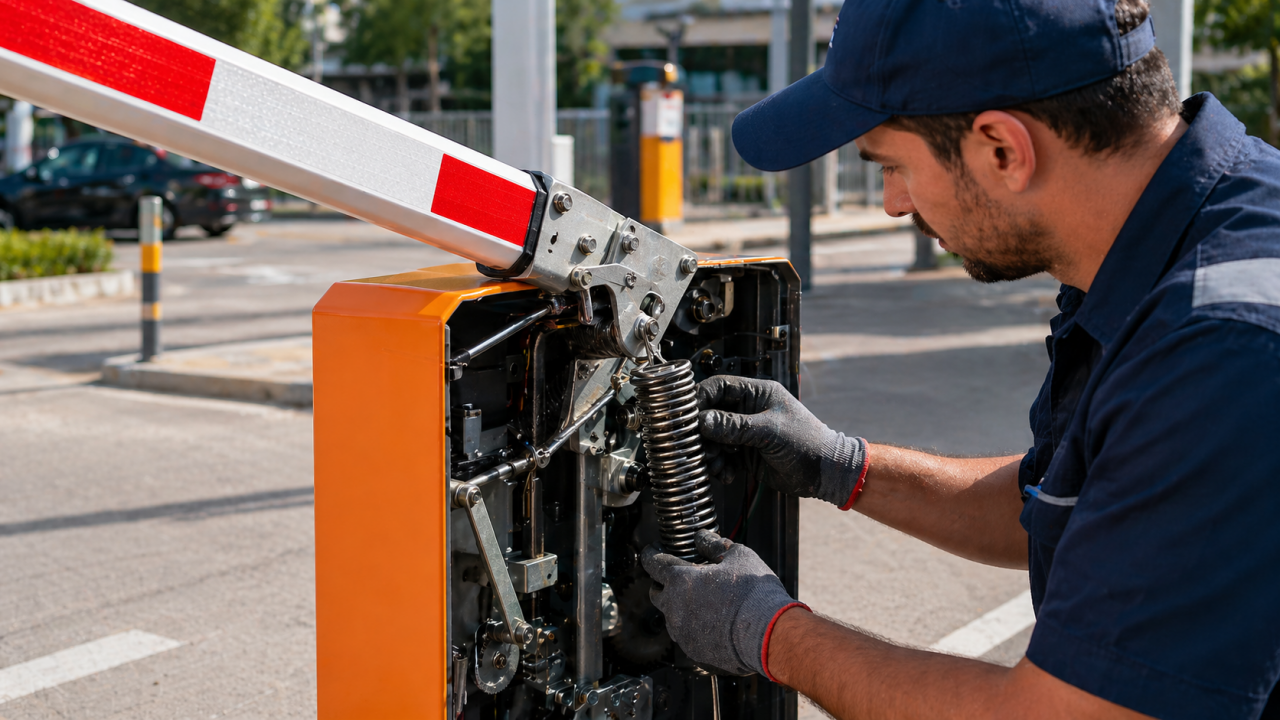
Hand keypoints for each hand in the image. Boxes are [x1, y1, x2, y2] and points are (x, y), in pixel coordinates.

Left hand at [641, 530, 807, 677]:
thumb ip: (713, 545)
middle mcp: (675, 609)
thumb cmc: (754, 593)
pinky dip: (694, 627)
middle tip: (682, 577)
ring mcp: (683, 633)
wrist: (769, 633)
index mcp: (681, 581)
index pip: (653, 563)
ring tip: (703, 601)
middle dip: (664, 584)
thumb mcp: (737, 556)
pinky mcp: (695, 651)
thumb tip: (702, 538)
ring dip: (680, 607)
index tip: (653, 550)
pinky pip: (687, 635)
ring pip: (671, 617)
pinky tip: (713, 621)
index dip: (651, 554)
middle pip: (657, 593)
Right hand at [696, 376, 868, 507]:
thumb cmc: (808, 443)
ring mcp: (745, 433)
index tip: (687, 416)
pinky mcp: (745, 454)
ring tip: (716, 465)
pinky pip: (721, 457)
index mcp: (757, 394)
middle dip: (702, 433)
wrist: (825, 473)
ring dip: (709, 453)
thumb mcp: (769, 431)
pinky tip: (727, 474)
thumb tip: (703, 421)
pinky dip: (719, 466)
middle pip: (711, 415)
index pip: (719, 387)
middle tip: (698, 447)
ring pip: (713, 439)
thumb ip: (734, 426)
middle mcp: (748, 411)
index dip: (700, 399)